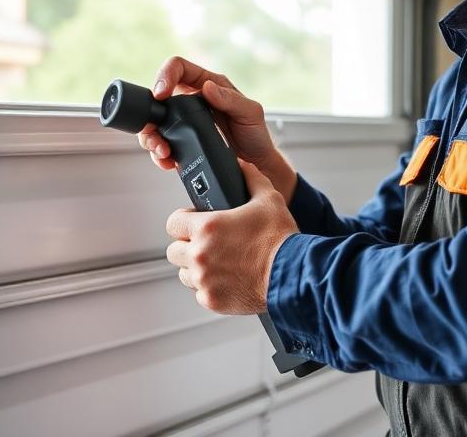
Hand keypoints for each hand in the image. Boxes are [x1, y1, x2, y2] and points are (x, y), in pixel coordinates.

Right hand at [137, 56, 297, 203]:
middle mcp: (194, 98)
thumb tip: (207, 87)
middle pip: (159, 96)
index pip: (179, 67)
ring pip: (156, 121)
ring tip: (163, 151)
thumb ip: (230, 99)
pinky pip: (163, 141)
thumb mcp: (250, 113)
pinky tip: (168, 160)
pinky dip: (159, 153)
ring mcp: (186, 119)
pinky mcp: (183, 138)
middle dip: (152, 114)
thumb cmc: (256, 133)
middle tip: (155, 130)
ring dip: (152, 137)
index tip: (161, 93)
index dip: (166, 75)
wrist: (256, 161)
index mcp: (209, 83)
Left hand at [165, 160, 298, 313]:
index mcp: (207, 227)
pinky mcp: (212, 300)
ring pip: (184, 273)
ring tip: (219, 261)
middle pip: (173, 250)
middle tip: (208, 243)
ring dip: (196, 267)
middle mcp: (200, 255)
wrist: (293, 274)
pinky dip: (210, 286)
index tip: (195, 222)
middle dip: (187, 245)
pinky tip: (229, 277)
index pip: (173, 223)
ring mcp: (204, 280)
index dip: (184, 220)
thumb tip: (242, 165)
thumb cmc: (280, 237)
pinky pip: (200, 292)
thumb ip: (251, 177)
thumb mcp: (268, 198)